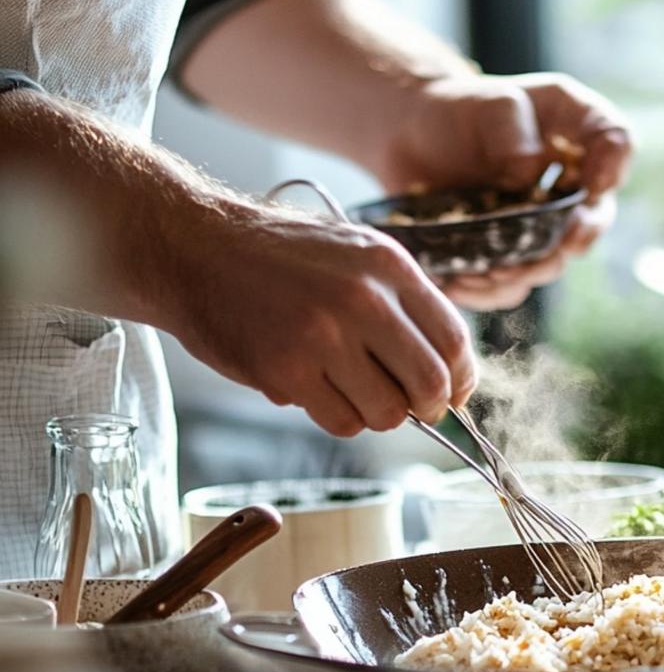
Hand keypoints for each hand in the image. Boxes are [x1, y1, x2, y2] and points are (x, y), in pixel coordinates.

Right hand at [171, 207, 475, 436]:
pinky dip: (338, 417)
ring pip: (388, 413)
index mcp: (388, 266)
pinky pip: (342, 422)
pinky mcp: (286, 370)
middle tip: (412, 408)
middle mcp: (363, 299)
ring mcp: (324, 337)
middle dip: (429, 407)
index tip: (453, 393)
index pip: (453, 339)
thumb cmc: (277, 258)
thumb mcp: (353, 254)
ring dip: (378, 415)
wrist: (193, 249)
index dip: (461, 378)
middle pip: (430, 383)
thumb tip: (449, 371)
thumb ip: (401, 301)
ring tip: (352, 392)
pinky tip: (317, 391)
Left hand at [381, 71, 631, 308]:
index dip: (614, 166)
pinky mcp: (508, 253)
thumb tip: (527, 172)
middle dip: (579, 238)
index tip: (595, 184)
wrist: (410, 136)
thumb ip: (510, 130)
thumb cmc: (460, 107)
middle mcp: (568, 184)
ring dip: (530, 271)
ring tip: (494, 270)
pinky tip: (459, 282)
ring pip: (552, 261)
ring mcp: (538, 225)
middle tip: (562, 245)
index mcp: (576, 130)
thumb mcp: (487, 103)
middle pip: (594, 218)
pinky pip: (510, 285)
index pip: (616, 141)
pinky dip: (490, 290)